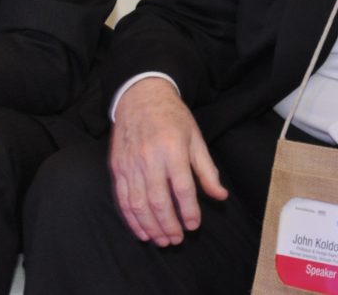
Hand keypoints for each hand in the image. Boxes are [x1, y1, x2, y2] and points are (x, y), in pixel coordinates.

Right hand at [109, 77, 228, 245]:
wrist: (140, 96)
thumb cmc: (172, 117)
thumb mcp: (195, 139)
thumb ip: (207, 170)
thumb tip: (220, 196)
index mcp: (172, 149)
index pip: (182, 188)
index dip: (189, 211)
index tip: (194, 226)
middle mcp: (149, 157)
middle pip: (158, 201)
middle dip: (168, 225)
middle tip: (177, 240)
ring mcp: (130, 163)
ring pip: (138, 204)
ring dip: (150, 227)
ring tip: (161, 240)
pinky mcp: (117, 167)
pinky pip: (122, 199)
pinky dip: (131, 219)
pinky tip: (141, 231)